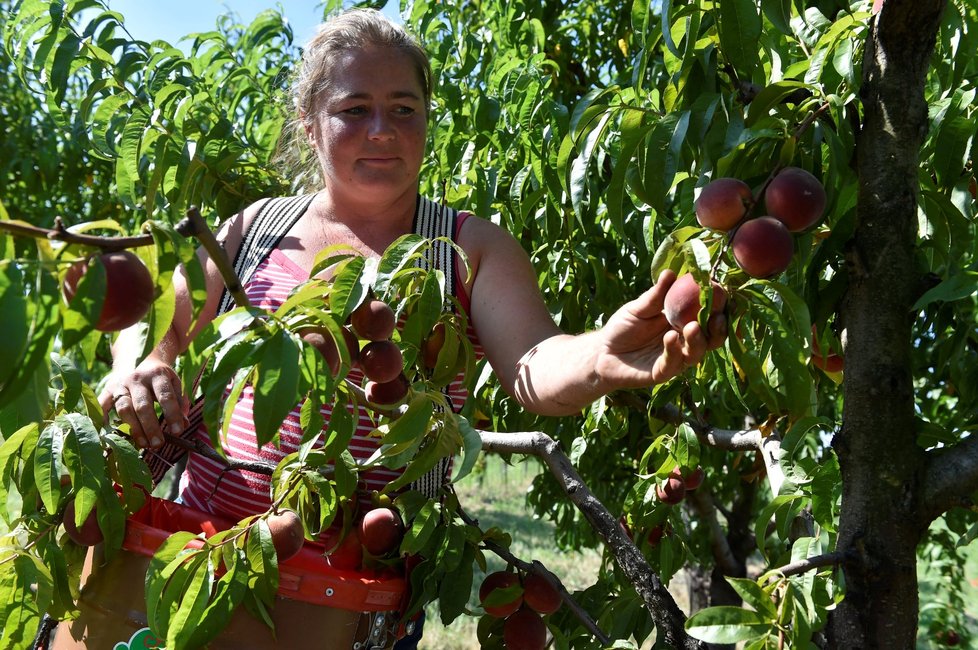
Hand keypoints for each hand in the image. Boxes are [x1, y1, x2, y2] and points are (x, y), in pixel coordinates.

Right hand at [98, 357, 189, 449]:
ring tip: (143, 444)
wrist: (137, 357)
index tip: (179, 431)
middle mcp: (137, 379)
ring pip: (123, 408)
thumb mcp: (175, 382)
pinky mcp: (107, 390)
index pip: (166, 396)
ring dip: (133, 428)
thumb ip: (180, 402)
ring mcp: (120, 384)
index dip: (172, 415)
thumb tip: (184, 425)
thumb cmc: (160, 376)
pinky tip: (108, 434)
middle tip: (158, 444)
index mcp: (157, 374)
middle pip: (142, 405)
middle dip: (151, 427)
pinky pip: (102, 405)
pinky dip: (102, 419)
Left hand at [594, 270, 727, 387]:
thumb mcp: (639, 308)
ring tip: (693, 327)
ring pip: (697, 352)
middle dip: (718, 327)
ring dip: (698, 340)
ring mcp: (676, 358)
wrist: (602, 352)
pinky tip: (669, 337)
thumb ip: (656, 295)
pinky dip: (673, 350)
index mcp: (683, 322)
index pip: (707, 315)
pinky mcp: (663, 372)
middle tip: (717, 315)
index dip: (717, 305)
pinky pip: (673, 363)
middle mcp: (685, 341)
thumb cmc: (623, 327)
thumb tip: (670, 272)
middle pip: (712, 337)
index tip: (719, 291)